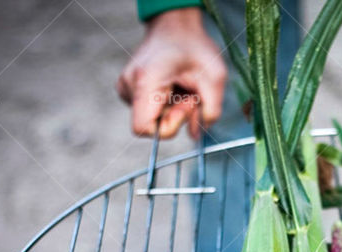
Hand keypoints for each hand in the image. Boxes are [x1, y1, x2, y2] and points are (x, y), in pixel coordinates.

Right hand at [117, 8, 226, 137]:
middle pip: (151, 125)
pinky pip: (149, 111)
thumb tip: (196, 136)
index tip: (187, 105)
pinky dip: (165, 104)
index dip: (169, 127)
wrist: (174, 26)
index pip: (143, 128)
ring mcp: (125, 87)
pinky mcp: (128, 90)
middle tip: (190, 94)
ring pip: (151, 119)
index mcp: (146, 80)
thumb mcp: (215, 77)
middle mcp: (129, 84)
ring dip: (172, 109)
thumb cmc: (194, 47)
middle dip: (176, 116)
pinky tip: (172, 86)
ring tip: (182, 86)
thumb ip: (210, 111)